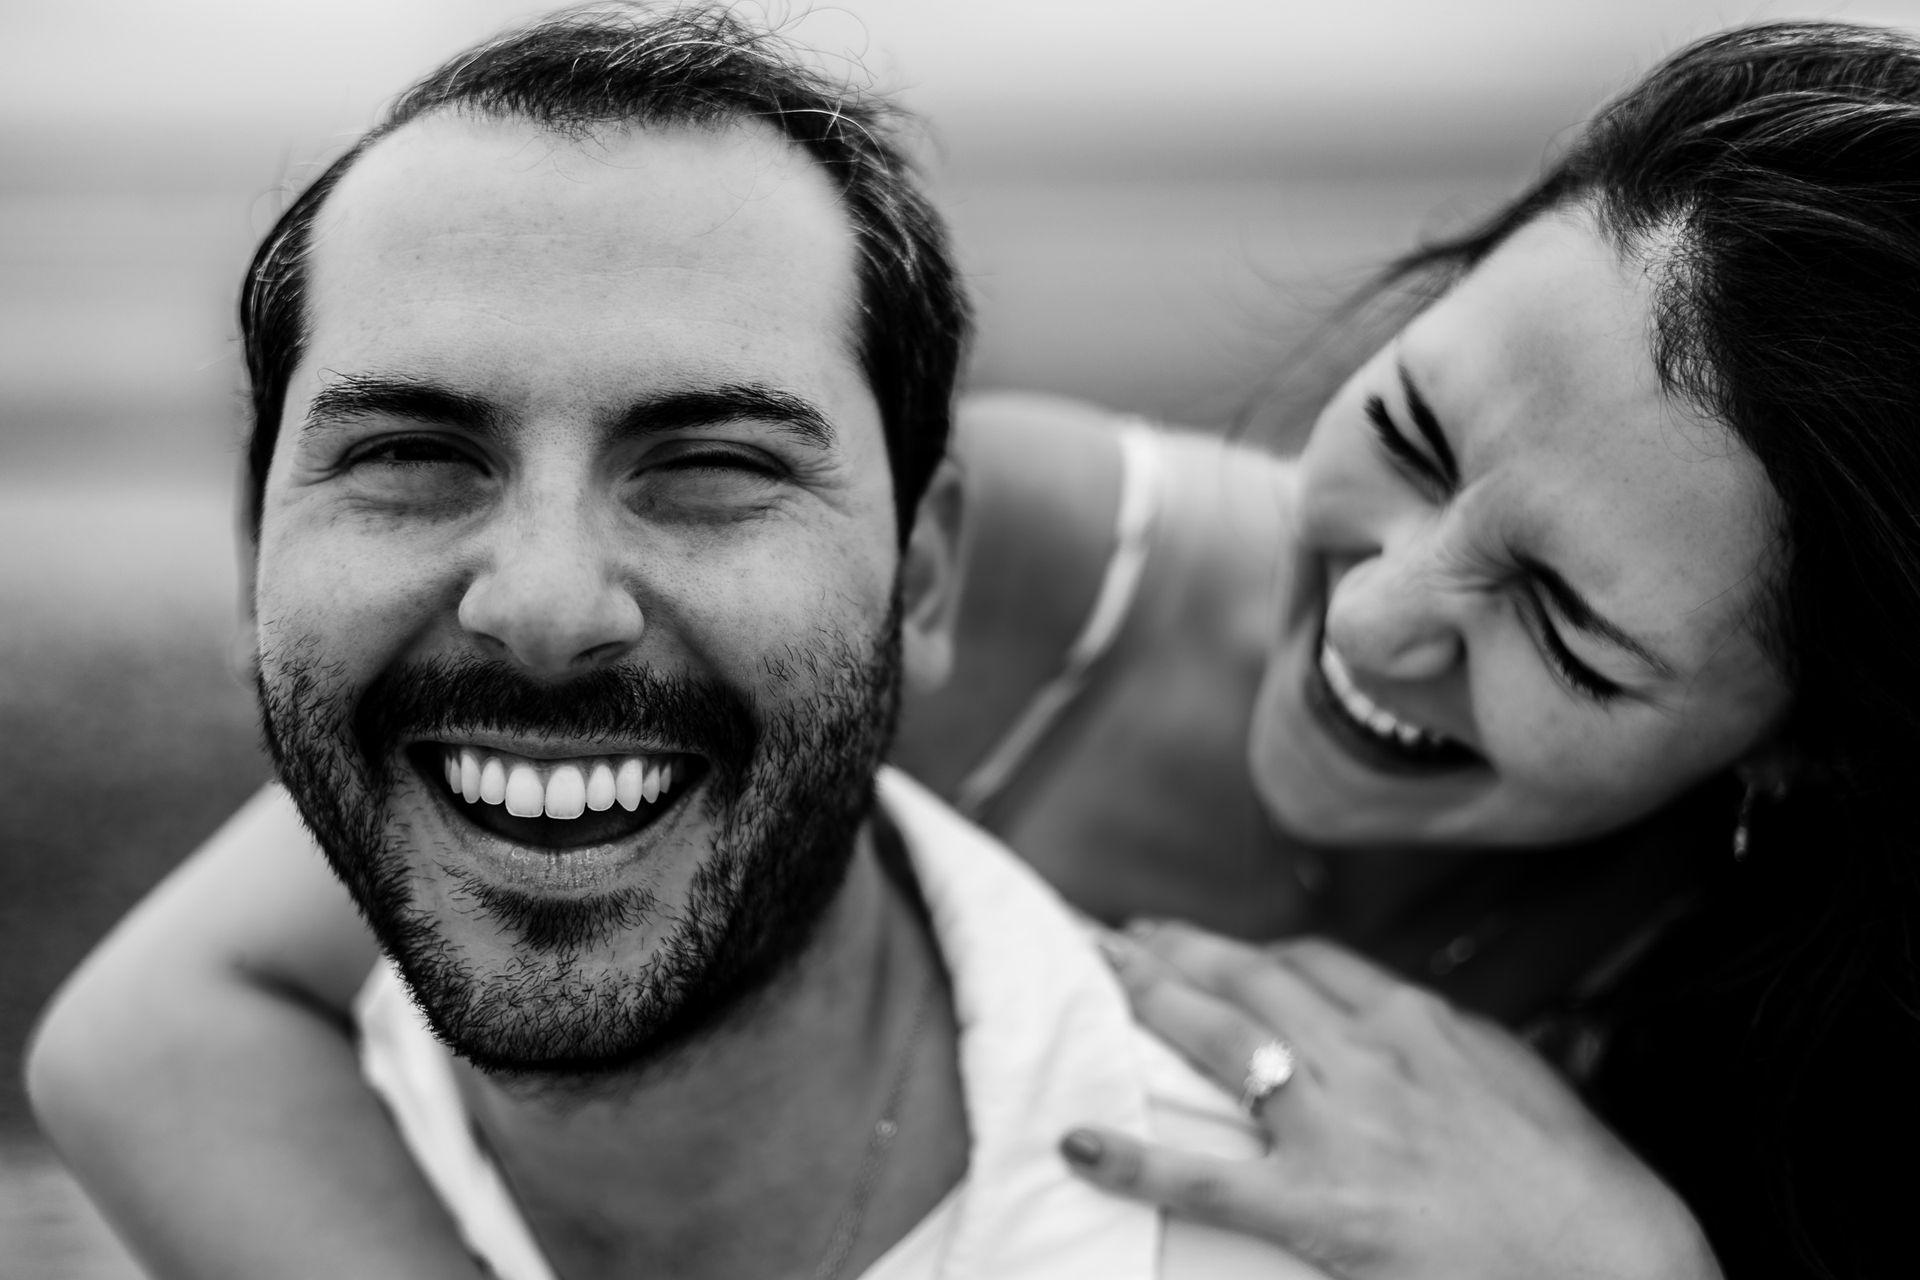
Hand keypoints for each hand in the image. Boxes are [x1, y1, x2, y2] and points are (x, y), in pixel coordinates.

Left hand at [1063, 923, 1721, 1279]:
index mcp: (1419, 1021)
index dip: (1245, 951)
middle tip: (1109, 932)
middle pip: (1247, 980)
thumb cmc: (1581, 1184)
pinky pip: (1208, 1178)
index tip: (1205, 946)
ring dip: (1143, 1000)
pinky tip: (1078, 1140)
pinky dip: (1136, 1159)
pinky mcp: (1322, 1210)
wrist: (1617, 1265)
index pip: (1310, 963)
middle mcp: (1369, 1057)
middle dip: (1172, 950)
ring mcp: (1340, 1129)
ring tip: (1086, 976)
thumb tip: (1405, 1022)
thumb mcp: (1517, 1079)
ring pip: (1218, 1041)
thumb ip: (1448, 1041)